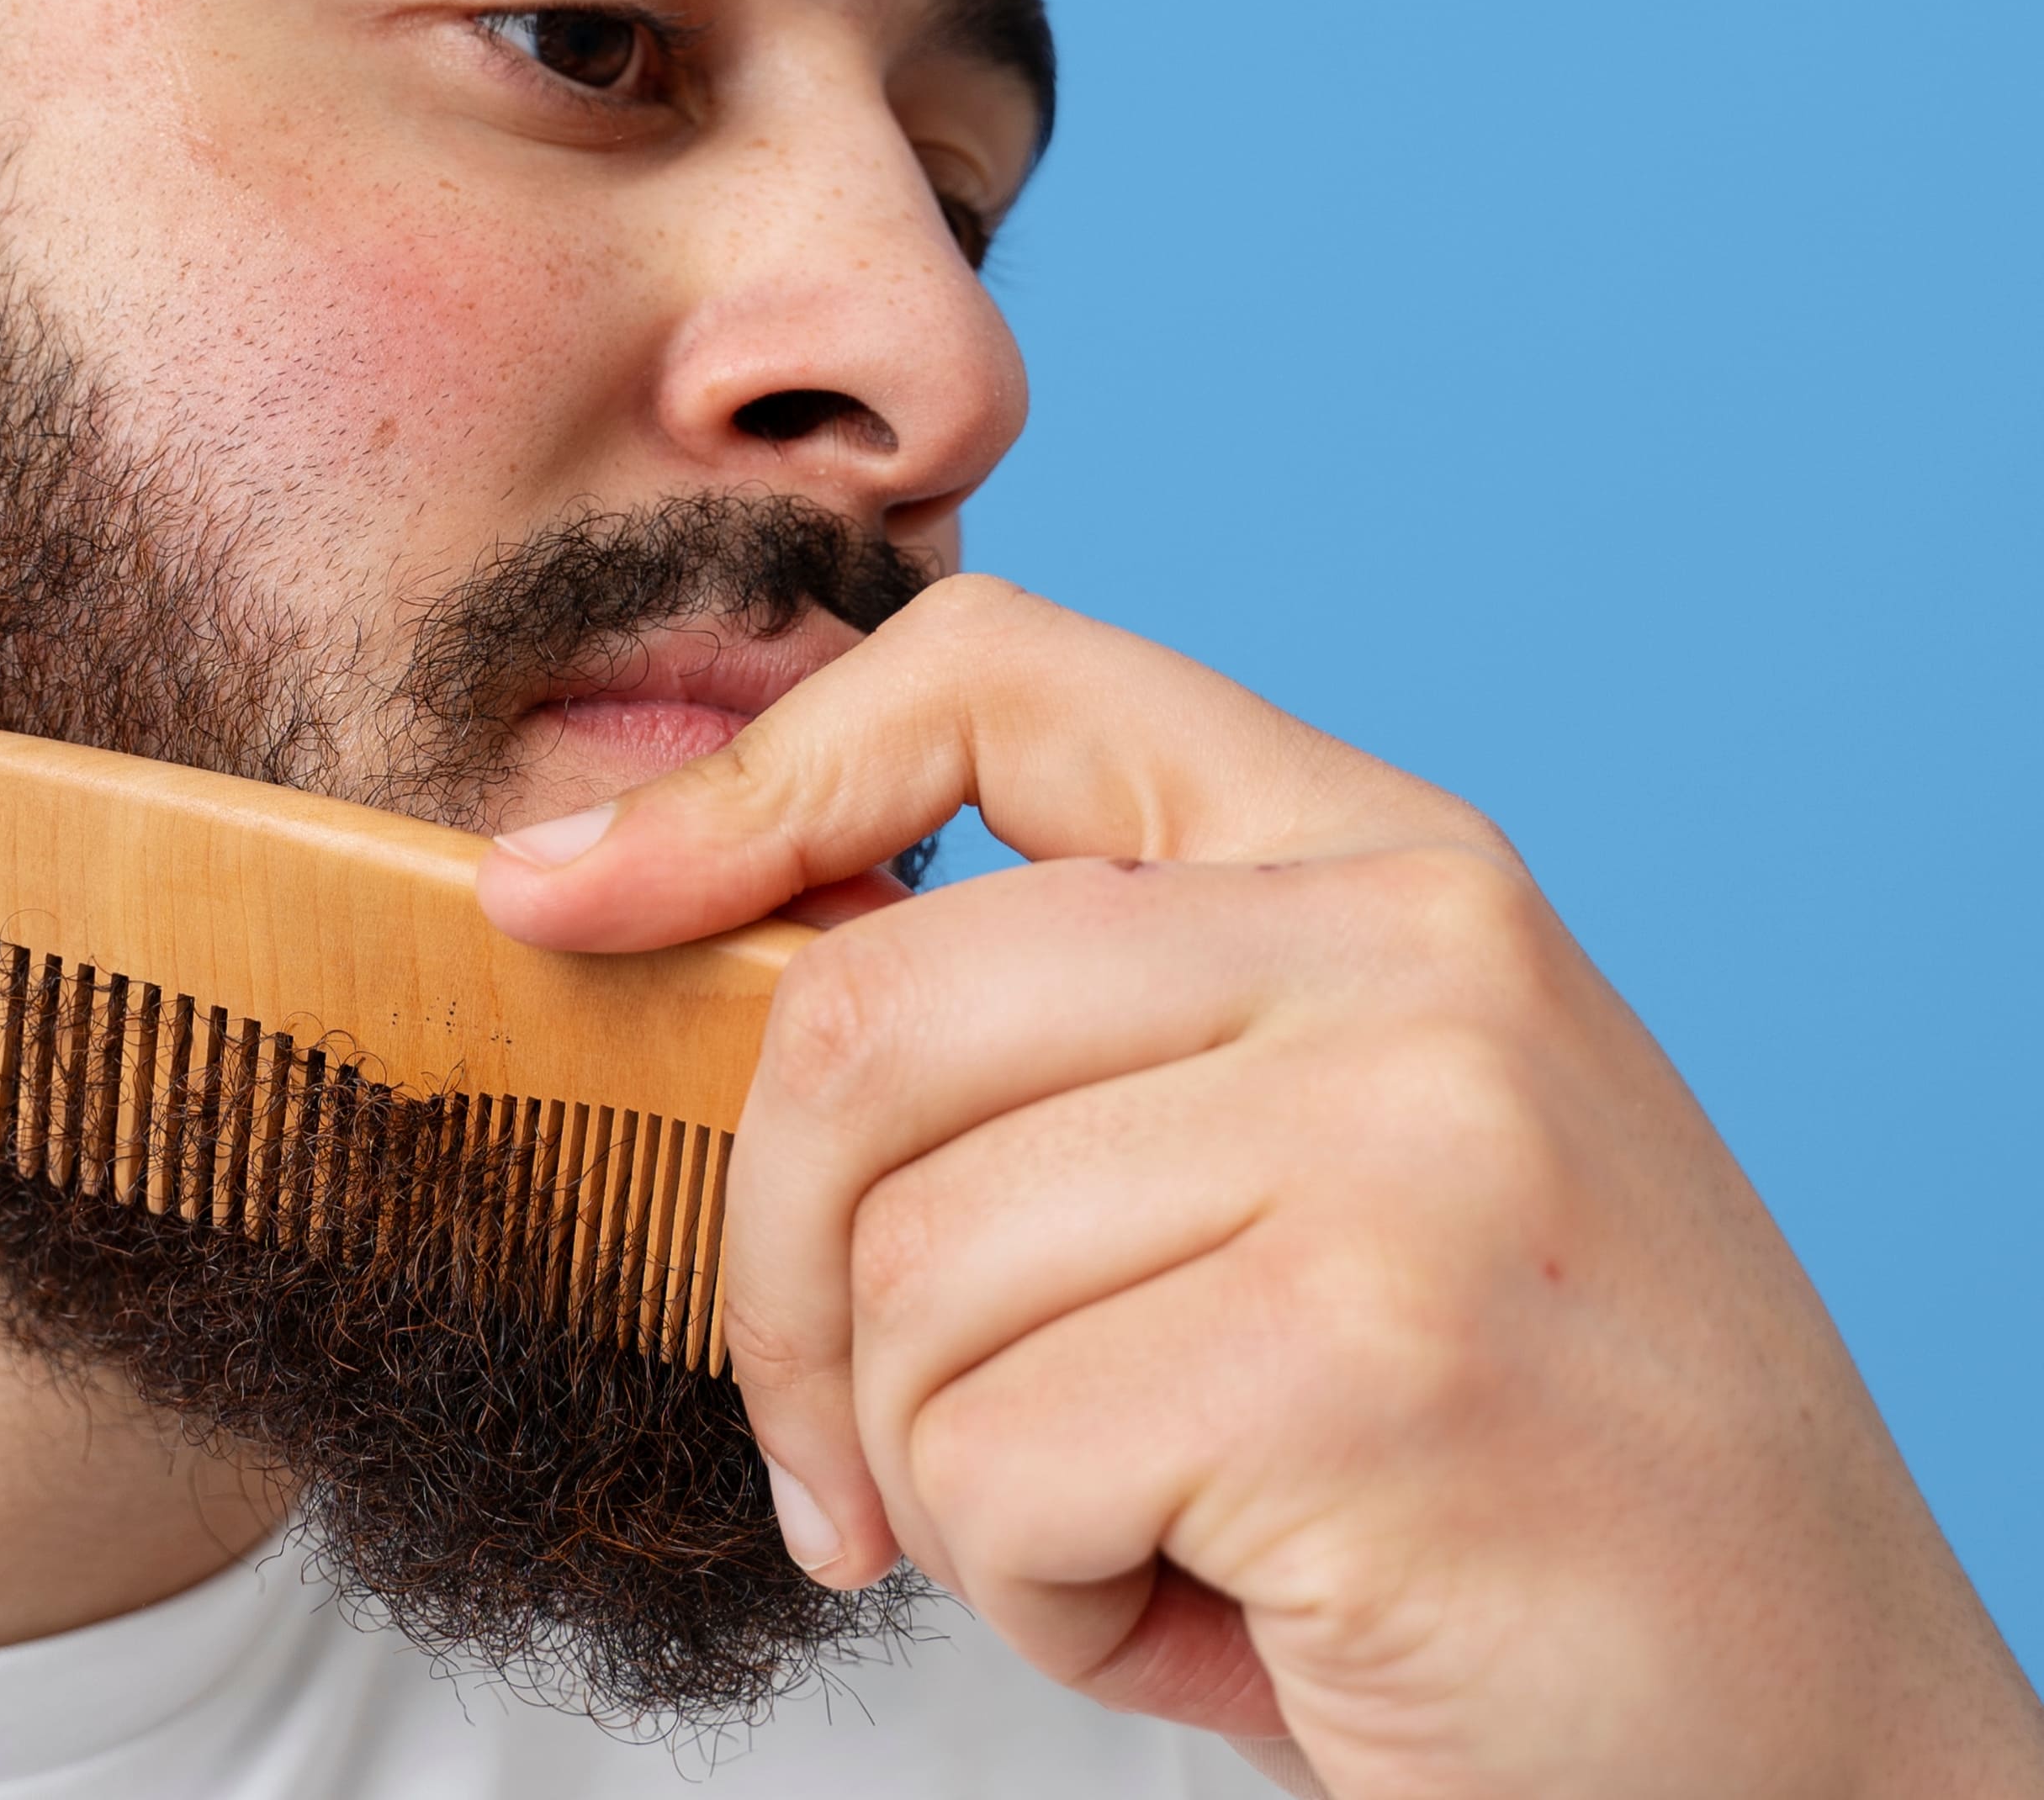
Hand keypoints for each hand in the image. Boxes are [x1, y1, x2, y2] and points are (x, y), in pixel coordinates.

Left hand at [477, 576, 2043, 1798]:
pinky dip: (1032, 1590)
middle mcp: (1413, 957)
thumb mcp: (1320, 1178)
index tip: (564, 895)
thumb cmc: (1508, 1476)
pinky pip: (986, 1463)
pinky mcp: (1368, 1357)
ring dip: (945, 1477)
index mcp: (1391, 866)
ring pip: (904, 1276)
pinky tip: (1197, 1607)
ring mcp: (1406, 1143)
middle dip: (770, 1282)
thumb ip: (1082, 1047)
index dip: (741, 778)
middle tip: (832, 1463)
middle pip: (865, 1020)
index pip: (999, 678)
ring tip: (1131, 1535)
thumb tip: (693, 960)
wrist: (1807, 1748)